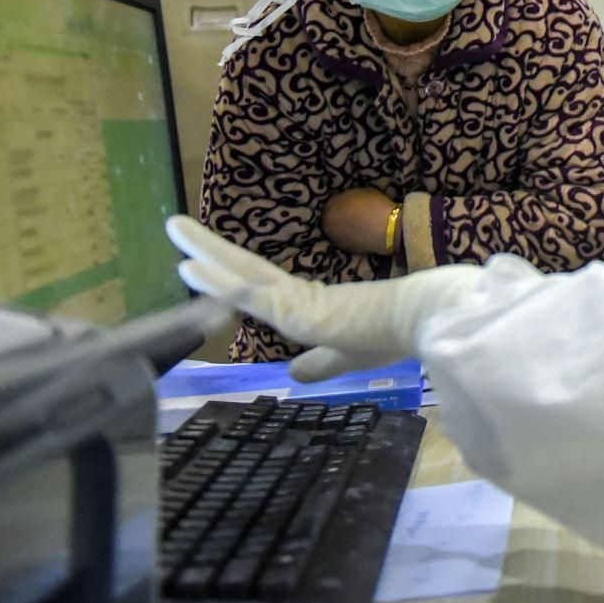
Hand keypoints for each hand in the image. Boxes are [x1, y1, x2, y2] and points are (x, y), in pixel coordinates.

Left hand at [166, 216, 482, 381]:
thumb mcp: (351, 357)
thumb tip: (292, 374)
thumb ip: (322, 364)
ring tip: (172, 228)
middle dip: (209, 251)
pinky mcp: (299, 306)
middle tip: (174, 227)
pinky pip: (250, 292)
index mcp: (315, 306)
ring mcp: (299, 298)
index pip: (264, 288)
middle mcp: (302, 296)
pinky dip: (217, 280)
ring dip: (205, 250)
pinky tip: (189, 267)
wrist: (431, 319)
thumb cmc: (401, 335)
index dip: (231, 279)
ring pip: (241, 272)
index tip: (203, 269)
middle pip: (245, 271)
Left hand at [323, 188, 399, 255]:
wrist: (386, 228)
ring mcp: (335, 239)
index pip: (332, 202)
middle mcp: (327, 224)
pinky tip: (362, 234)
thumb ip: (351, 198)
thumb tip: (350, 203)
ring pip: (337, 231)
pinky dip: (352, 237)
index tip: (350, 203)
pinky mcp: (346, 250)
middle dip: (340, 216)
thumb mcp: (361, 192)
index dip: (342, 202)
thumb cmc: (374, 205)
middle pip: (331, 218)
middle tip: (353, 214)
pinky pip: (346, 240)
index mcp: (330, 207)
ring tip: (358, 225)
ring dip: (344, 228)